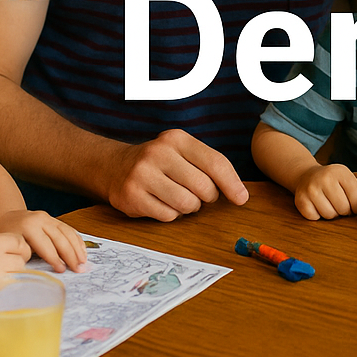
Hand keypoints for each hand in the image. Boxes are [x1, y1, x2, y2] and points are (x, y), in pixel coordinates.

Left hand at [0, 209, 87, 272]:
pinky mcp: (54, 219)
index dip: (55, 259)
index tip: (62, 271)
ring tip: (83, 262)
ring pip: (68, 233)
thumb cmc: (6, 236)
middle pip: (60, 238)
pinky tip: (82, 251)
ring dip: (77, 248)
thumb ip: (24, 256)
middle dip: (71, 255)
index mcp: (28, 226)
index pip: (46, 245)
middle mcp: (41, 219)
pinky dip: (77, 241)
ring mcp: (49, 218)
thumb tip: (37, 271)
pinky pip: (69, 229)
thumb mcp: (10, 246)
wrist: (6, 217)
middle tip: (78, 269)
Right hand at [0, 233, 30, 308]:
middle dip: (15, 263)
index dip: (17, 248)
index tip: (11, 252)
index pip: (20, 242)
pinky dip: (4, 291)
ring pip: (17, 278)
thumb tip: (24, 253)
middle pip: (21, 262)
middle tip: (0, 267)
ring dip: (11, 278)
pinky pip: (8, 292)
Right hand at [106, 129, 249, 220]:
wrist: (114, 167)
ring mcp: (142, 175)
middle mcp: (158, 153)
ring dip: (189, 207)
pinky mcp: (131, 196)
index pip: (214, 162)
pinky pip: (168, 216)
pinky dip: (171, 215)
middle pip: (203, 187)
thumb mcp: (183, 153)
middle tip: (198, 194)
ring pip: (186, 204)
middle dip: (207, 197)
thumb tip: (240, 194)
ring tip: (178, 197)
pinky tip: (161, 203)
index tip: (241, 198)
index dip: (232, 183)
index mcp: (176, 139)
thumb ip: (210, 166)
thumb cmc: (161, 163)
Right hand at [292, 164, 356, 220]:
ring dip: (331, 214)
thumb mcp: (346, 179)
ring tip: (328, 203)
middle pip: (344, 208)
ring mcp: (311, 189)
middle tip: (339, 203)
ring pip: (329, 215)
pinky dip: (317, 216)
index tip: (354, 205)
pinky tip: (317, 205)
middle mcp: (325, 178)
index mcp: (340, 172)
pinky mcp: (300, 200)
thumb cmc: (331, 181)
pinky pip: (315, 218)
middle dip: (344, 210)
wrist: (306, 175)